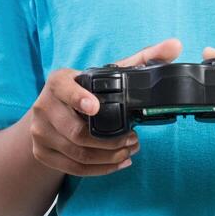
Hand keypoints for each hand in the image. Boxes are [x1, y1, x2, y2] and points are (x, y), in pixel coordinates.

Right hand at [26, 37, 182, 176]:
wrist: (48, 113)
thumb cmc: (84, 89)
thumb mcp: (106, 72)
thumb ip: (142, 58)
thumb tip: (175, 45)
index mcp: (58, 82)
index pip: (64, 89)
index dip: (79, 99)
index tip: (95, 107)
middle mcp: (44, 106)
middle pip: (76, 132)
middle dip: (110, 141)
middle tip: (134, 140)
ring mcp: (40, 132)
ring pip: (77, 153)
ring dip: (109, 157)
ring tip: (129, 151)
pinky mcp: (41, 152)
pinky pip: (73, 168)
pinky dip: (99, 170)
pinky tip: (117, 163)